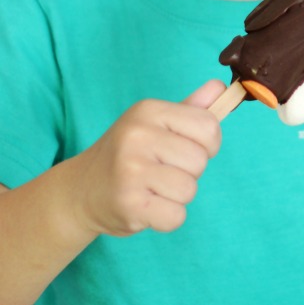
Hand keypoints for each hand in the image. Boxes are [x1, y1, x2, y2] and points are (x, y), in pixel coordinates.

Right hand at [73, 80, 223, 237]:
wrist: (81, 191)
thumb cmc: (128, 155)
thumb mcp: (154, 123)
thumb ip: (191, 108)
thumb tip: (220, 86)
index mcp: (148, 110)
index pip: (208, 126)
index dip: (208, 144)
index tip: (187, 149)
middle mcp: (137, 136)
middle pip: (200, 161)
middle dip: (189, 172)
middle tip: (160, 172)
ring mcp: (130, 170)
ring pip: (189, 189)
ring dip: (177, 196)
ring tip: (152, 189)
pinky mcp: (128, 203)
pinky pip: (176, 217)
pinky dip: (166, 218)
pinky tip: (146, 207)